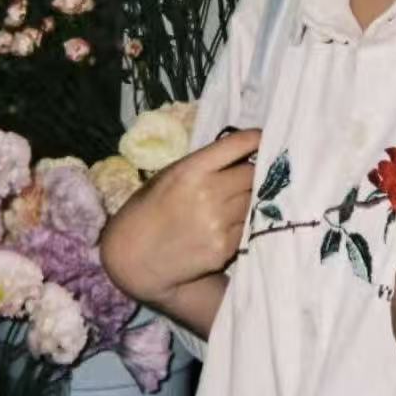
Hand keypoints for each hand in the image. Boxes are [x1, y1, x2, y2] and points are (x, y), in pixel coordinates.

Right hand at [100, 128, 260, 307]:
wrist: (132, 257)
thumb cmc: (148, 209)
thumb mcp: (169, 175)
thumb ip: (204, 165)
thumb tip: (241, 156)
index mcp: (191, 170)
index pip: (238, 145)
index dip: (257, 139)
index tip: (263, 138)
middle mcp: (209, 193)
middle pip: (252, 175)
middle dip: (252, 174)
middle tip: (243, 178)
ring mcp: (219, 223)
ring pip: (254, 202)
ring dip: (248, 199)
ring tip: (231, 204)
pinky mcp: (224, 248)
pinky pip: (246, 228)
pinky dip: (241, 224)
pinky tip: (224, 226)